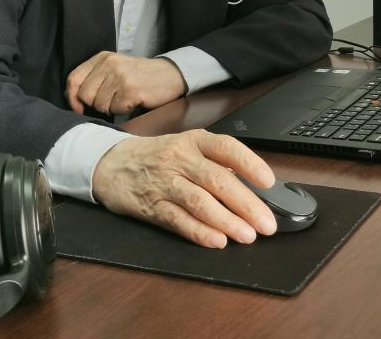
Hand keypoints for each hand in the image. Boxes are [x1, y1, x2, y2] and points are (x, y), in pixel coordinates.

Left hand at [65, 51, 185, 114]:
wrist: (169, 75)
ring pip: (99, 105)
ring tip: (124, 98)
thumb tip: (72, 98)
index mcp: (102, 58)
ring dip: (111, 108)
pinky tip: (133, 101)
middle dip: (95, 104)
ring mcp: (120, 77)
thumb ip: (94, 77)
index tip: (78, 107)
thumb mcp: (114, 68)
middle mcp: (109, 65)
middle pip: (85, 95)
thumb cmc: (139, 75)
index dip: (72, 97)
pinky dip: (123, 110)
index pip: (73, 79)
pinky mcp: (131, 91)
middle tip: (111, 100)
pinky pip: (115, 110)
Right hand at [92, 129, 277, 247]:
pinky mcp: (152, 206)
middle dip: (246, 204)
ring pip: (200, 202)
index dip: (250, 164)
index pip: (227, 148)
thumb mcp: (187, 146)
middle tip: (266, 223)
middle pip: (218, 180)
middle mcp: (180, 159)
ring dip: (227, 221)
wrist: (112, 164)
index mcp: (194, 141)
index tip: (268, 181)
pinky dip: (199, 232)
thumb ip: (215, 162)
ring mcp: (165, 183)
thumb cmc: (158, 156)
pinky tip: (217, 240)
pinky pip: (179, 220)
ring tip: (247, 235)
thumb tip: (251, 184)